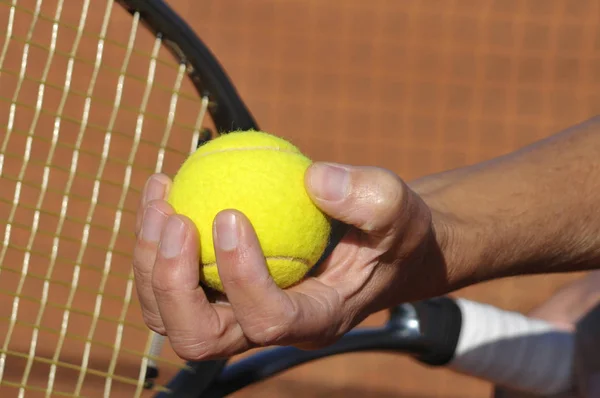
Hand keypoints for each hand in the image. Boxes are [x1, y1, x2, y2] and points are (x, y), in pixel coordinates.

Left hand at [132, 163, 453, 359]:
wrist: (377, 245)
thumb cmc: (391, 231)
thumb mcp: (397, 208)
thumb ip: (369, 197)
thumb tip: (314, 178)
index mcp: (315, 320)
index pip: (268, 320)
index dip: (239, 278)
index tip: (230, 213)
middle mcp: (269, 328)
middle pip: (201, 337)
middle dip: (173, 284)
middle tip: (176, 219)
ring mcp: (238, 313)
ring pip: (171, 315)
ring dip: (150, 261)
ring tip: (160, 195)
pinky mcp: (220, 292)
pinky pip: (170, 280)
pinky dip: (155, 240)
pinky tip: (164, 190)